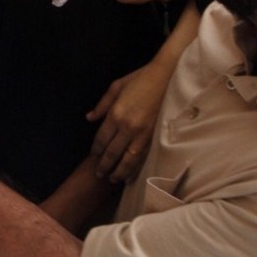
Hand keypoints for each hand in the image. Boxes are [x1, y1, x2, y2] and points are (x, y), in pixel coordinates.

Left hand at [86, 64, 162, 181]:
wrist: (167, 77)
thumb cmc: (139, 79)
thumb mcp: (116, 87)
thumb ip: (102, 105)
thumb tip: (89, 118)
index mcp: (116, 114)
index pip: (102, 139)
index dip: (96, 150)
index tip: (93, 157)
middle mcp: (127, 127)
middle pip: (112, 152)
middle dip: (104, 165)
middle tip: (98, 175)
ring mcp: (143, 133)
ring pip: (128, 159)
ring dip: (119, 171)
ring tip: (113, 179)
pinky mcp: (155, 136)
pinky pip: (143, 157)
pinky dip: (136, 168)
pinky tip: (131, 174)